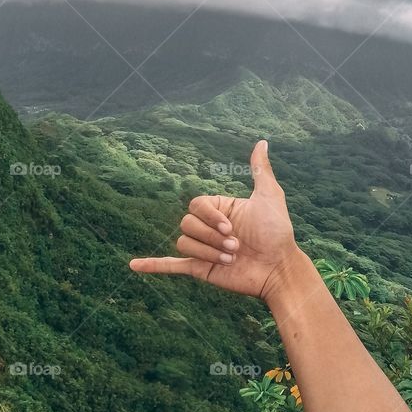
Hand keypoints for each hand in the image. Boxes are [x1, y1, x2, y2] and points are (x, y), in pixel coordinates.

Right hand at [130, 140, 303, 300]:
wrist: (278, 268)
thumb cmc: (277, 232)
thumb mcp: (269, 196)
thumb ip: (260, 171)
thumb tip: (261, 142)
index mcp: (219, 210)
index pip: (196, 206)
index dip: (209, 216)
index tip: (231, 227)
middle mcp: (208, 228)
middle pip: (187, 224)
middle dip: (211, 237)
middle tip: (235, 247)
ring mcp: (202, 249)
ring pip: (184, 243)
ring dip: (207, 252)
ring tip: (230, 259)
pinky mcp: (199, 269)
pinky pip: (170, 265)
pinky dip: (152, 265)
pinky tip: (134, 265)